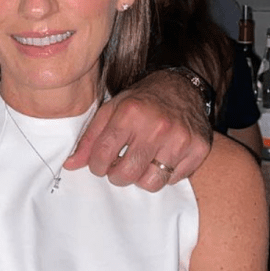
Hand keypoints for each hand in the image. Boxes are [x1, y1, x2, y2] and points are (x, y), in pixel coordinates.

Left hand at [64, 69, 212, 190]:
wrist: (180, 87)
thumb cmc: (140, 102)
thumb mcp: (110, 111)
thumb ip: (90, 139)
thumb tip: (70, 166)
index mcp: (130, 114)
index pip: (103, 155)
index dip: (96, 166)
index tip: (100, 164)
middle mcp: (157, 126)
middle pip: (127, 174)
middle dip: (117, 176)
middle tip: (119, 168)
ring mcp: (181, 138)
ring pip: (152, 182)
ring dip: (141, 179)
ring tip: (140, 164)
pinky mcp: (199, 148)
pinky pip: (175, 179)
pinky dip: (164, 175)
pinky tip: (161, 159)